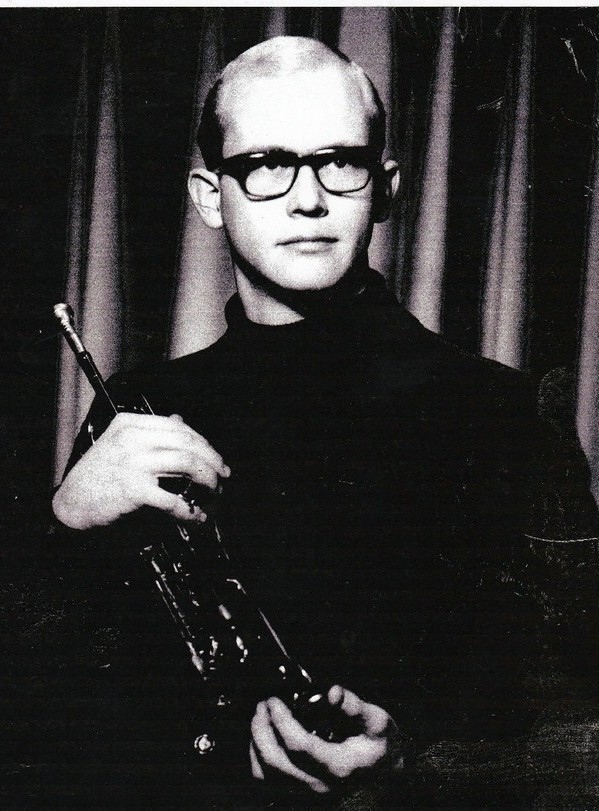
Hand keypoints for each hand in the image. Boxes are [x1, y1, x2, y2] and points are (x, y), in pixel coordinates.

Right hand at [52, 413, 229, 529]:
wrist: (71, 505)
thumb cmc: (96, 477)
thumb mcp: (118, 444)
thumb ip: (149, 433)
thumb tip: (180, 420)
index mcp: (129, 424)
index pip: (178, 426)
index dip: (203, 443)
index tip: (216, 458)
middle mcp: (132, 438)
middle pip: (188, 442)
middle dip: (212, 460)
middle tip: (222, 475)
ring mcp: (133, 462)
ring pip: (188, 464)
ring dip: (207, 481)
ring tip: (213, 493)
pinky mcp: (134, 489)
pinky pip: (173, 498)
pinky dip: (189, 510)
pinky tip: (194, 516)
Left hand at [249, 685, 403, 793]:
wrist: (388, 776)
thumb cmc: (381, 746)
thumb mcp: (377, 722)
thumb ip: (355, 706)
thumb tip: (332, 692)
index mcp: (338, 766)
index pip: (298, 745)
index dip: (281, 720)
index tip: (274, 700)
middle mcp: (319, 785)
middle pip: (274, 761)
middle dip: (261, 728)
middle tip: (263, 704)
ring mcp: (308, 793)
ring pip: (266, 774)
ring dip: (256, 743)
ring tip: (260, 718)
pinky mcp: (301, 793)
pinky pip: (268, 782)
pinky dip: (258, 759)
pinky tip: (263, 739)